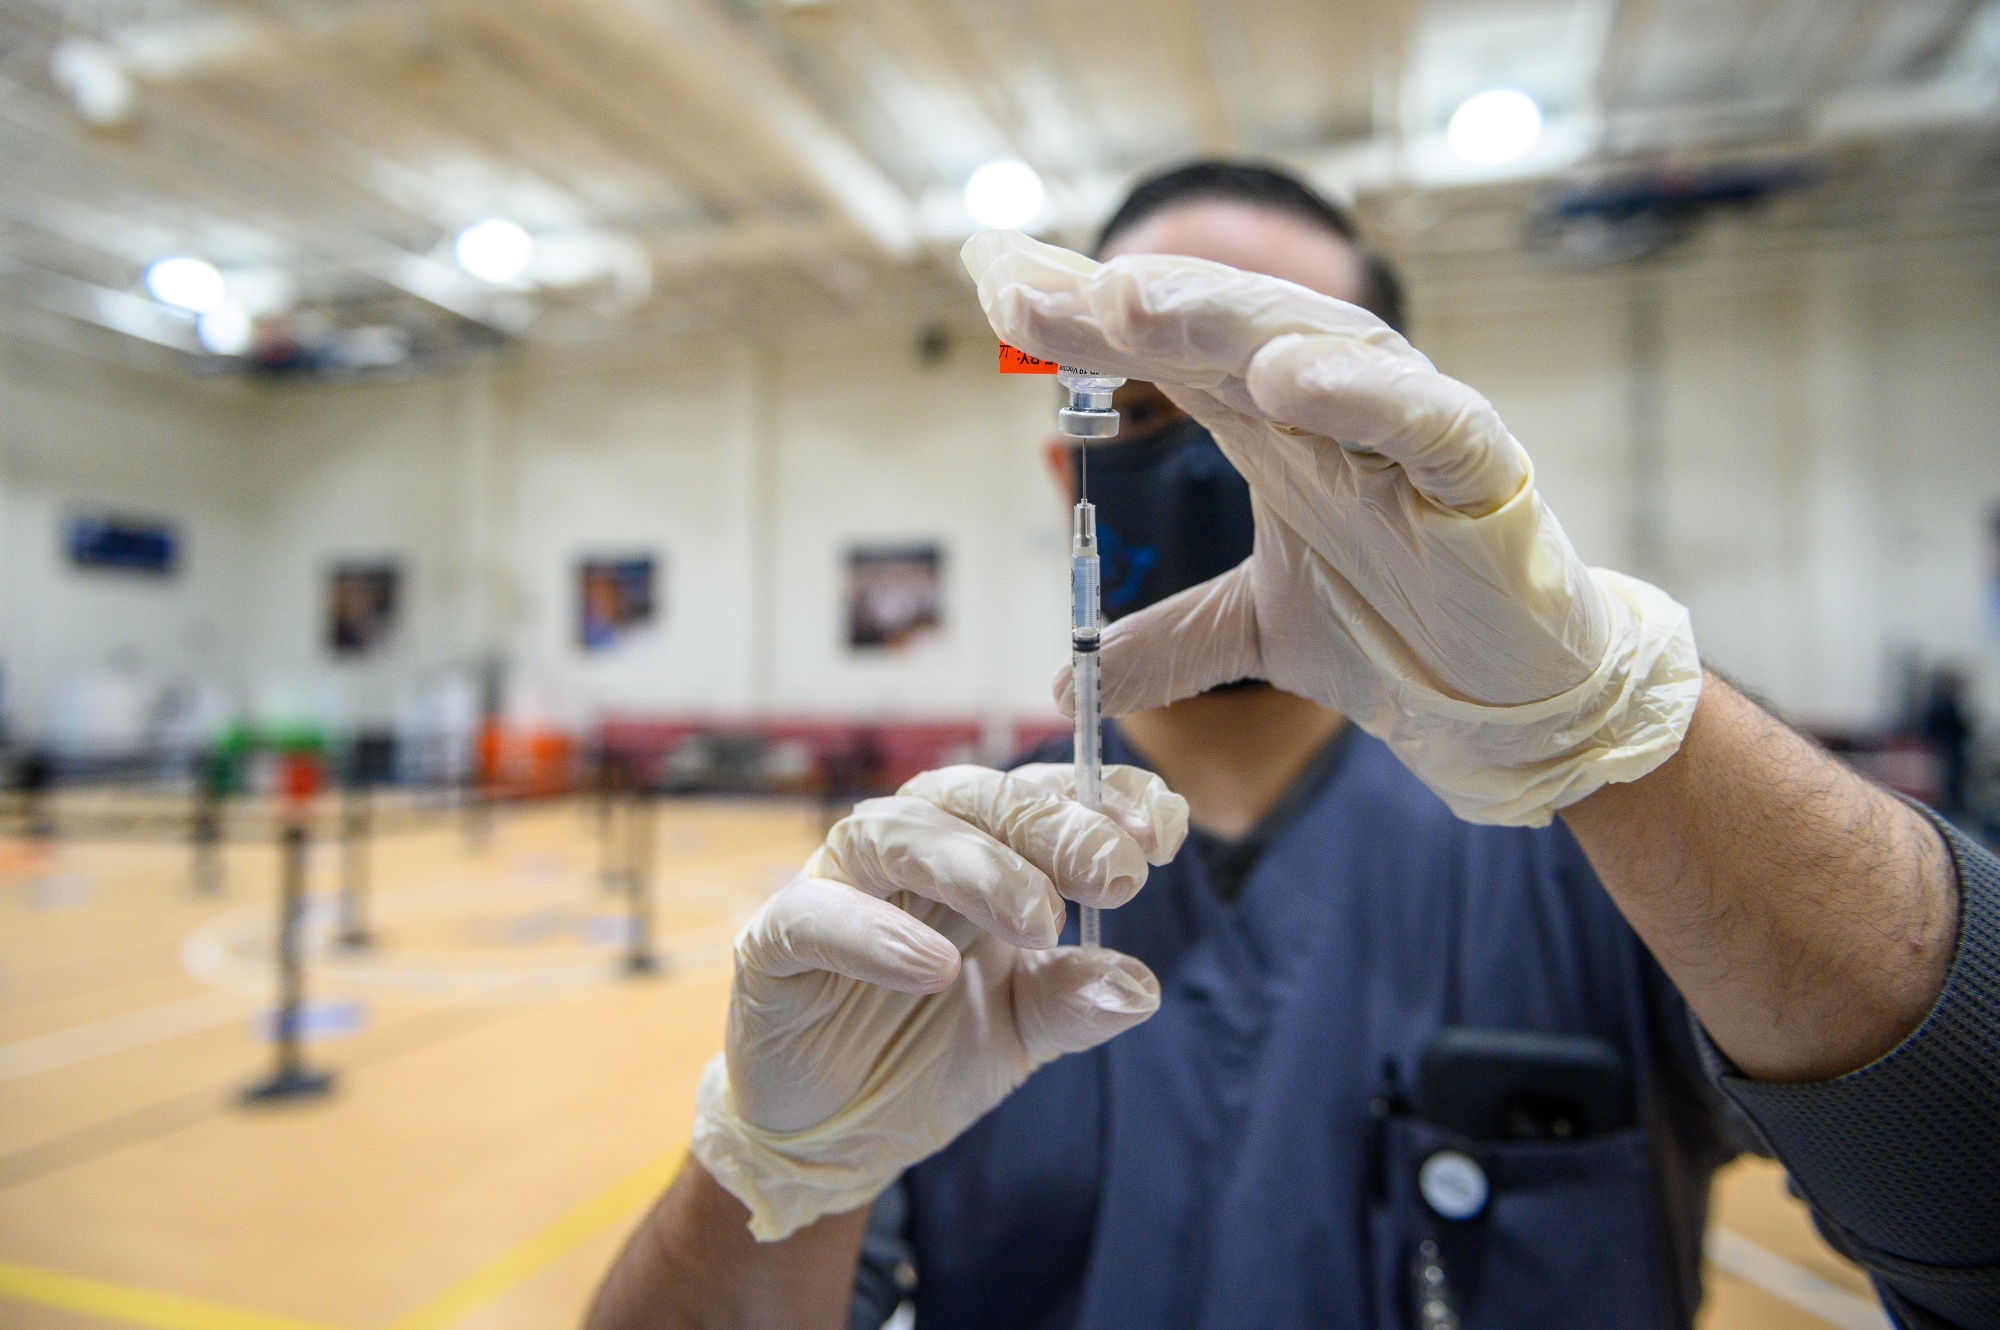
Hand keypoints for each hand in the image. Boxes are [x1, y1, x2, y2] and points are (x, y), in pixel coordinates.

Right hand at [691, 763, 1187, 1240]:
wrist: (835, 1135)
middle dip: (1052, 826)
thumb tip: (1138, 986)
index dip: (1100, 795)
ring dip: (976, 866)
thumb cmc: (927, 1053)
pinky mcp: (774, 943)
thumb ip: (1075, 1000)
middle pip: (973, 796)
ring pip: (896, 830)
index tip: (1162, 830)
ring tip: (1039, 922)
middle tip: (1116, 872)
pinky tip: (934, 966)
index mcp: (977, 856)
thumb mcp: (1024, 1032)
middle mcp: (907, 853)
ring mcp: (838, 888)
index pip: (1037, 794)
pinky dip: (874, 932)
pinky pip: (815, 915)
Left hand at [963, 229, 1701, 825]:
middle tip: (1044, 290)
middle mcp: (1333, 409)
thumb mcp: (1255, 632)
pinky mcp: (1480, 473)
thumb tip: (1070, 676)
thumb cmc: (1397, 627)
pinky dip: (1364, 394)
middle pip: (1226, 332)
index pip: (1170, 356)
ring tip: (1141, 307)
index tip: (997, 294)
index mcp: (1275, 427)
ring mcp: (1407, 433)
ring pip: (1320, 347)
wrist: (1509, 693)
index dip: (1086, 324)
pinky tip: (1294, 379)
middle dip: (1136, 306)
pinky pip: (1424, 419)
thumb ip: (1168, 643)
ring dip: (1229, 321)